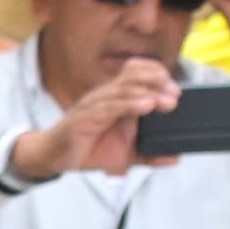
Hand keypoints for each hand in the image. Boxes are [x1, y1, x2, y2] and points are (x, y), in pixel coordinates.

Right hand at [10, 54, 178, 181]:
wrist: (53, 157)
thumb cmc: (87, 148)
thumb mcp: (125, 154)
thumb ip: (149, 154)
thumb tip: (173, 157)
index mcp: (115, 97)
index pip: (137, 71)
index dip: (157, 74)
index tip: (176, 90)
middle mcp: (105, 96)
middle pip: (134, 76)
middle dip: (159, 83)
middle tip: (176, 95)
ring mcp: (94, 105)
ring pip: (123, 89)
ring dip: (148, 94)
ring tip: (167, 103)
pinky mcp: (84, 118)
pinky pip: (109, 107)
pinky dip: (128, 105)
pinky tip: (145, 106)